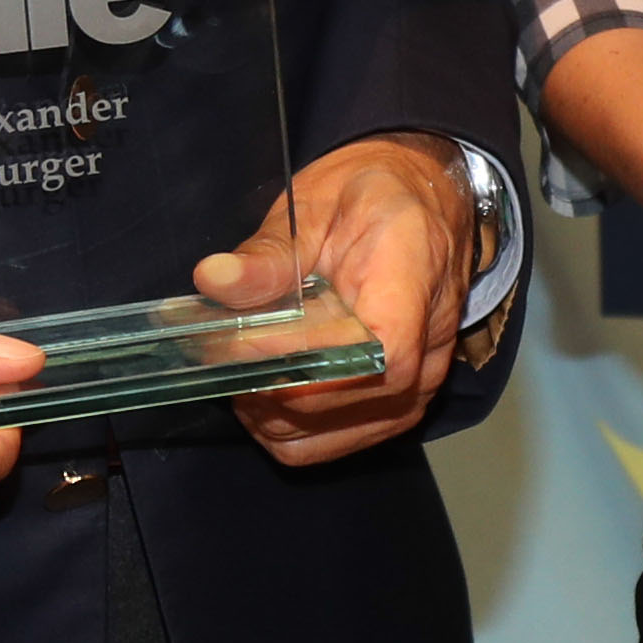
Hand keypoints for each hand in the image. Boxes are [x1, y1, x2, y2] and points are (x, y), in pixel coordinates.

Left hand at [206, 133, 481, 466]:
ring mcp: (418, 388)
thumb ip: (268, 251)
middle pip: (345, 401)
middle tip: (214, 348)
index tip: (241, 344)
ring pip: (328, 435)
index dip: (303, 365)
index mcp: (413, 280)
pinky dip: (285, 429)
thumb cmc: (374, 197)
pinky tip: (263, 387)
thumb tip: (212, 279)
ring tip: (237, 365)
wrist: (426, 204)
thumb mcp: (317, 202)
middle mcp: (429, 348)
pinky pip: (332, 445)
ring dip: (267, 411)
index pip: (377, 357)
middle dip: (266, 384)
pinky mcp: (398, 409)